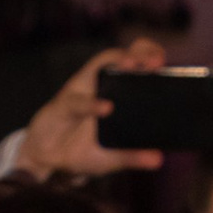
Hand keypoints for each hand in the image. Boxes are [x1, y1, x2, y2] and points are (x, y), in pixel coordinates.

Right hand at [12, 35, 169, 177]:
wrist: (48, 160)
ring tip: (132, 65)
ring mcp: (82, 90)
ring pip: (100, 64)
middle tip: (155, 62)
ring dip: (117, 60)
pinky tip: (106, 108)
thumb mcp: (111, 157)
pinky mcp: (63, 104)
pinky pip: (78, 100)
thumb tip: (158, 158)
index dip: (150, 56)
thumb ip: (132, 155)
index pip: (135, 63)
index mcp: (116, 92)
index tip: (164, 63)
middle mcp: (100, 84)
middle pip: (122, 56)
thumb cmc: (81, 149)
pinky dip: (92, 104)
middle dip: (139, 52)